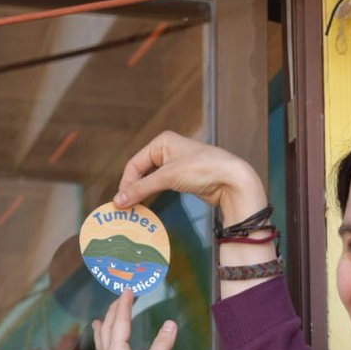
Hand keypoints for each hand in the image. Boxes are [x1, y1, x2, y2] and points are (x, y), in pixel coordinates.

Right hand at [114, 131, 266, 224]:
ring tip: (134, 208)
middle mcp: (167, 150)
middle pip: (141, 171)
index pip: (135, 164)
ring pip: (150, 179)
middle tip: (126, 207)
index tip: (121, 201)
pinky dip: (153, 194)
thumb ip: (141, 189)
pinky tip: (148, 204)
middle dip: (133, 188)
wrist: (231, 180)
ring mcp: (175, 164)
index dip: (126, 183)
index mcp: (162, 142)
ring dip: (142, 193)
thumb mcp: (168, 177)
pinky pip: (161, 185)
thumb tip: (118, 200)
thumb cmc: (202, 169)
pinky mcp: (182, 177)